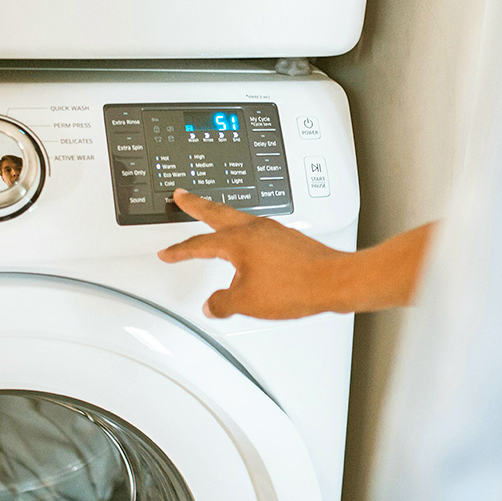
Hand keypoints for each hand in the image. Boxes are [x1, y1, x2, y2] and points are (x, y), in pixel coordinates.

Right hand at [157, 189, 352, 318]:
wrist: (333, 281)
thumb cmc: (295, 286)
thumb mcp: (247, 302)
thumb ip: (223, 303)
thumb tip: (212, 305)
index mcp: (238, 241)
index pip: (199, 244)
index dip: (180, 250)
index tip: (168, 252)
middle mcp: (255, 228)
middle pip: (217, 212)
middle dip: (196, 204)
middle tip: (183, 196)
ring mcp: (274, 230)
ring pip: (239, 218)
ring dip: (221, 217)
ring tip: (213, 219)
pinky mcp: (288, 238)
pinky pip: (258, 231)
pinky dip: (244, 233)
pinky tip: (248, 247)